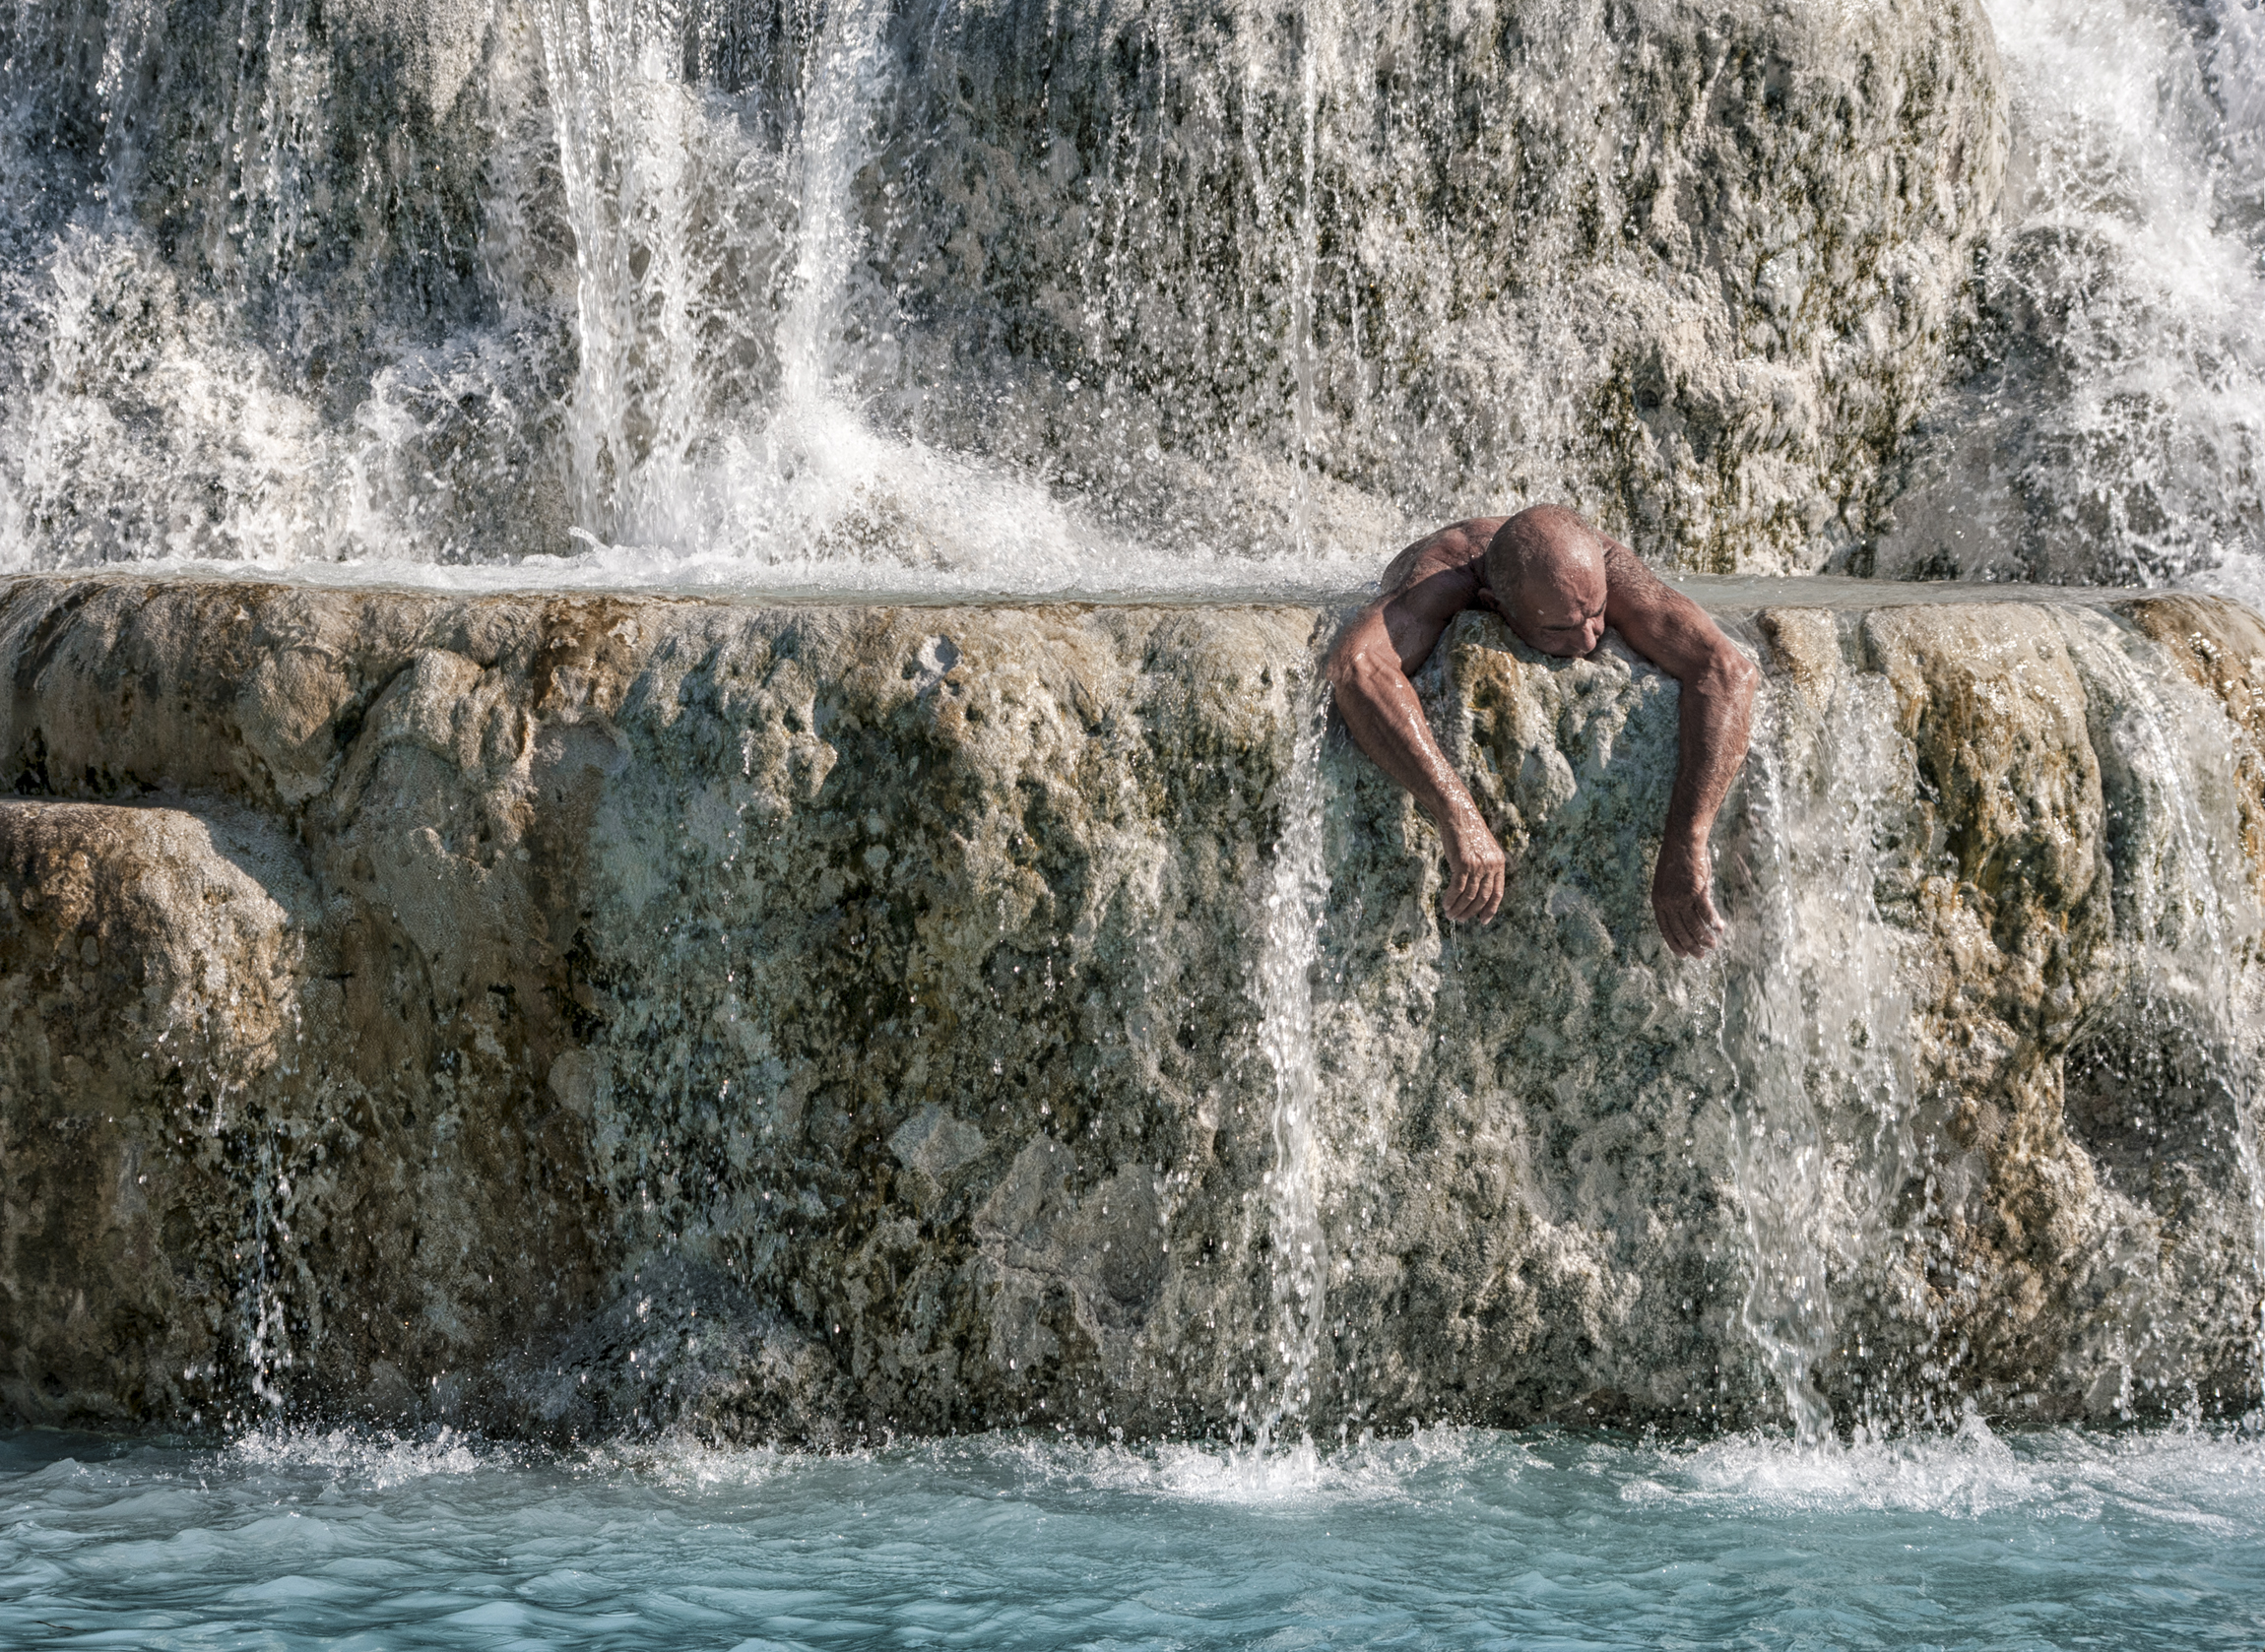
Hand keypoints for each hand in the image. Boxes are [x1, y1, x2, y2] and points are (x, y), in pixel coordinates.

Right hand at [1440, 811, 1505, 923]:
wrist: (1458, 815)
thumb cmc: (1467, 832)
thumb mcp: (1481, 850)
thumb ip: (1483, 867)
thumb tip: (1475, 889)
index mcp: (1499, 863)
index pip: (1498, 893)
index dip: (1490, 909)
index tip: (1483, 920)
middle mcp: (1491, 865)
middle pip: (1483, 897)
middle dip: (1471, 912)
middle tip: (1461, 919)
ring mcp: (1478, 865)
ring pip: (1469, 895)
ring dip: (1459, 908)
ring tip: (1451, 915)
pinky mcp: (1464, 863)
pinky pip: (1457, 888)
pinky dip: (1451, 899)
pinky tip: (1445, 904)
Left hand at [1652, 842, 1725, 956]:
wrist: (1682, 842)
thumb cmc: (1677, 860)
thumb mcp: (1669, 881)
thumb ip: (1674, 898)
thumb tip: (1685, 914)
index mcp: (1658, 900)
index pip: (1665, 929)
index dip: (1674, 943)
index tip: (1682, 955)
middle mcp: (1667, 902)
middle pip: (1680, 931)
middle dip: (1691, 946)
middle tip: (1701, 955)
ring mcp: (1681, 897)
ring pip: (1694, 925)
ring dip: (1705, 937)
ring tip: (1713, 945)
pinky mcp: (1696, 892)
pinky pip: (1706, 913)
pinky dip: (1714, 922)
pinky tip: (1720, 928)